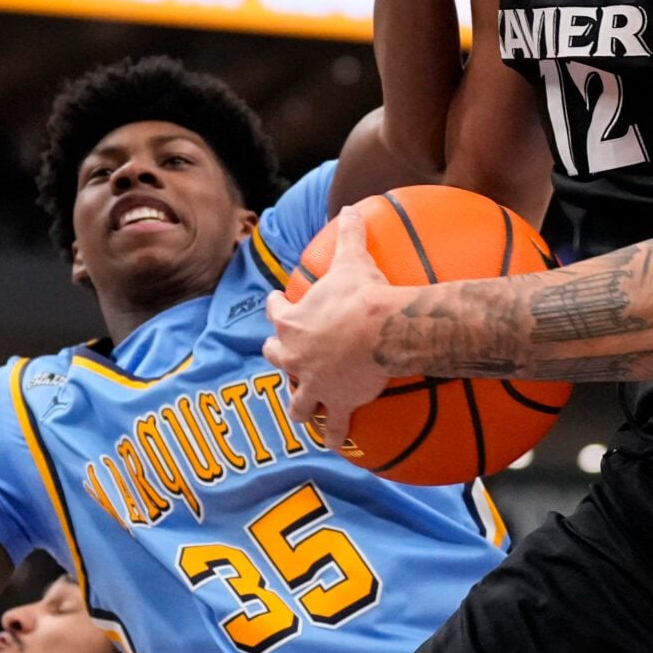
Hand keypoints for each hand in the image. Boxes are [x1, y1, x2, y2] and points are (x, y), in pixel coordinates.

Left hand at [262, 209, 395, 450]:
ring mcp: (311, 383)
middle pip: (275, 356)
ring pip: (296, 402)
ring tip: (302, 412)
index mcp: (292, 321)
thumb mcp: (352, 259)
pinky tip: (336, 446)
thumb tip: (352, 207)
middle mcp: (293, 356)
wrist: (378, 332)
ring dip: (298, 405)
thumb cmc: (360, 295)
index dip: (275, 306)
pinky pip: (332, 427)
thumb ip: (349, 233)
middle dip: (277, 356)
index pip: (274, 312)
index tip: (276, 303)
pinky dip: (333, 436)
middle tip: (284, 356)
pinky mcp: (333, 403)